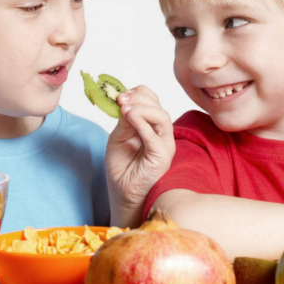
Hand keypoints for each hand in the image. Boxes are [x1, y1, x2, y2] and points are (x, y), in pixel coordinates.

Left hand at [105, 86, 174, 225]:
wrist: (121, 190)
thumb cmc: (122, 165)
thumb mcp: (119, 137)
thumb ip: (124, 121)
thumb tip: (125, 102)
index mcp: (152, 125)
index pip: (153, 100)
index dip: (138, 94)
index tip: (120, 95)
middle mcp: (161, 133)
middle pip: (158, 106)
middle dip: (138, 99)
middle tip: (120, 99)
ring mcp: (165, 144)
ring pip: (162, 117)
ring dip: (142, 109)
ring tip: (125, 108)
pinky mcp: (162, 156)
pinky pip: (155, 137)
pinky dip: (143, 124)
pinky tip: (130, 116)